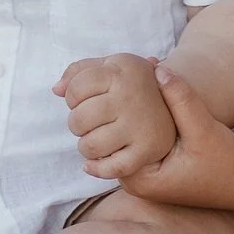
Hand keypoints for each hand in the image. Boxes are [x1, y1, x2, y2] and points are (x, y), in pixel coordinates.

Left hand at [54, 53, 176, 178]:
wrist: (177, 105)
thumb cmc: (136, 84)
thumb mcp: (113, 66)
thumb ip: (81, 71)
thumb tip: (55, 89)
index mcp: (122, 71)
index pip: (75, 89)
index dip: (72, 97)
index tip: (84, 98)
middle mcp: (130, 97)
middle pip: (78, 119)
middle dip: (77, 123)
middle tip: (90, 122)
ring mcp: (139, 126)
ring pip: (89, 145)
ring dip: (86, 146)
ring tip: (96, 137)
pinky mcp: (147, 150)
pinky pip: (111, 168)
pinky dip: (97, 168)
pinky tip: (93, 162)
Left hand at [119, 65, 233, 209]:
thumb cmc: (226, 160)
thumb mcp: (203, 128)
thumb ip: (181, 99)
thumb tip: (158, 69)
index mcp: (141, 178)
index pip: (109, 139)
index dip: (116, 107)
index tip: (129, 80)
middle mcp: (136, 183)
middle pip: (112, 139)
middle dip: (119, 109)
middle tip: (130, 77)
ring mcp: (143, 179)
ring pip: (123, 140)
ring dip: (129, 115)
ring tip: (139, 83)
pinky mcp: (152, 172)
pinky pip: (135, 143)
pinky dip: (139, 123)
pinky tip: (150, 98)